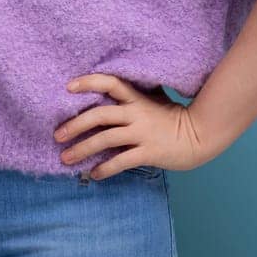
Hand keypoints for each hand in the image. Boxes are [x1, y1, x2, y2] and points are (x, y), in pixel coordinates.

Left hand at [53, 74, 215, 178]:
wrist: (199, 136)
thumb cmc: (174, 117)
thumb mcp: (155, 98)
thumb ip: (134, 94)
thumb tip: (112, 88)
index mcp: (136, 98)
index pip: (110, 82)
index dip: (88, 82)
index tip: (67, 87)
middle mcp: (136, 113)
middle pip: (99, 115)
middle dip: (75, 125)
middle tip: (57, 135)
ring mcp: (142, 133)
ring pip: (105, 139)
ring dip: (82, 149)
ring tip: (65, 158)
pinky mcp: (148, 152)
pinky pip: (120, 161)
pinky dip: (104, 169)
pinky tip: (93, 174)